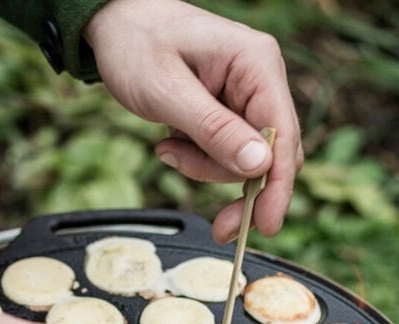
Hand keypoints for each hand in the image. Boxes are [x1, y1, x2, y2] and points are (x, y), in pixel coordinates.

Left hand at [84, 0, 302, 242]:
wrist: (115, 24)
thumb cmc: (136, 46)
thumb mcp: (167, 92)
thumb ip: (213, 130)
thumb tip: (259, 166)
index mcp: (255, 64)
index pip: (283, 133)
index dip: (278, 184)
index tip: (266, 224)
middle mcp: (260, 78)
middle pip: (271, 153)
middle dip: (237, 185)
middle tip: (219, 225)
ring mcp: (246, 94)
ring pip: (245, 159)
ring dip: (205, 167)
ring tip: (167, 149)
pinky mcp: (229, 109)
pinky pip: (225, 151)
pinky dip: (198, 158)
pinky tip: (170, 145)